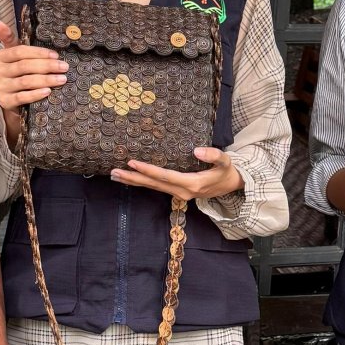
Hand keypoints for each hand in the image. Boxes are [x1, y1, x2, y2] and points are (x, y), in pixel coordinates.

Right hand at [0, 20, 67, 112]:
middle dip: (46, 66)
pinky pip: (22, 97)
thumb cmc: (15, 72)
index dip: (39, 53)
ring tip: (61, 79)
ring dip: (45, 80)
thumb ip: (9, 39)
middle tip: (64, 67)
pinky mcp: (5, 101)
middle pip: (24, 66)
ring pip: (25, 81)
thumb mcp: (12, 55)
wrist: (9, 98)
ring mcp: (0, 87)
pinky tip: (48, 91)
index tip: (55, 55)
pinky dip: (36, 94)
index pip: (19, 51)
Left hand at [110, 146, 244, 200]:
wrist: (231, 186)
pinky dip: (142, 183)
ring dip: (133, 182)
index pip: (164, 176)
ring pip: (152, 188)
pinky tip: (130, 179)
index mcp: (192, 184)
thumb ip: (213, 155)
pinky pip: (156, 188)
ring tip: (115, 176)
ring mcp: (178, 194)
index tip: (132, 163)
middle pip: (153, 185)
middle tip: (113, 172)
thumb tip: (197, 150)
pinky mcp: (176, 192)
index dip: (148, 170)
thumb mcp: (225, 161)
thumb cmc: (226, 171)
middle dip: (132, 178)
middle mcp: (182, 192)